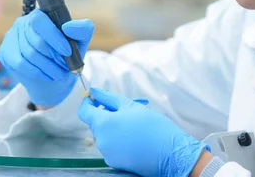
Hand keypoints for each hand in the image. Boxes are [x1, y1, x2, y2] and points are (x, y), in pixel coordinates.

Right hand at [0, 9, 93, 106]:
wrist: (53, 76)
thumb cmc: (66, 54)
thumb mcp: (80, 41)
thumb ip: (83, 29)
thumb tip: (68, 27)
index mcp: (41, 14)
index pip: (40, 21)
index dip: (53, 37)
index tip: (67, 51)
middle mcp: (23, 22)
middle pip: (36, 41)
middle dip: (54, 57)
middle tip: (66, 67)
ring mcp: (11, 37)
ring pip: (29, 54)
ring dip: (48, 67)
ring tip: (60, 74)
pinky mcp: (6, 53)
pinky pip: (20, 63)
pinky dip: (37, 72)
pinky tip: (47, 76)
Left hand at [78, 88, 208, 176]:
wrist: (171, 153)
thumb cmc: (152, 126)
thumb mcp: (131, 106)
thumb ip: (108, 98)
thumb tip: (93, 91)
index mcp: (103, 124)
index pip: (84, 111)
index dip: (88, 102)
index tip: (96, 98)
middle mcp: (101, 141)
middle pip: (96, 123)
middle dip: (108, 114)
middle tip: (127, 109)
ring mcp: (107, 154)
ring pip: (105, 135)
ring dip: (115, 127)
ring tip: (135, 124)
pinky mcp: (115, 163)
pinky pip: (112, 147)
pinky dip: (119, 140)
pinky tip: (135, 138)